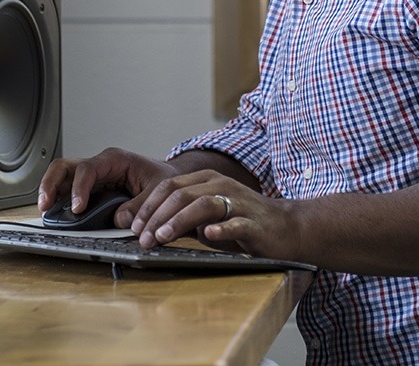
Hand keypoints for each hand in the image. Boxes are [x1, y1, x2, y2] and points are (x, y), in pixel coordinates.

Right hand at [37, 147, 178, 222]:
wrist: (168, 179)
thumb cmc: (162, 178)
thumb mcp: (158, 190)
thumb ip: (140, 205)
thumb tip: (119, 219)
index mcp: (114, 159)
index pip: (88, 169)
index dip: (79, 188)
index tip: (77, 208)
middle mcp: (99, 166)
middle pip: (65, 167)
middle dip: (51, 184)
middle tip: (45, 204)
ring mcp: (92, 177)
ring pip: (61, 177)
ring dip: (50, 192)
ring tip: (44, 212)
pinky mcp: (90, 190)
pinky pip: (68, 191)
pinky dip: (58, 202)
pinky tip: (54, 214)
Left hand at [130, 169, 303, 262]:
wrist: (285, 228)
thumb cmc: (242, 223)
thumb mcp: (207, 218)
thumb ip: (181, 219)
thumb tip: (147, 230)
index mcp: (206, 180)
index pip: (169, 187)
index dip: (148, 206)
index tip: (133, 227)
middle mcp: (220, 185)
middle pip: (181, 195)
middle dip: (157, 216)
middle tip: (142, 238)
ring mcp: (238, 202)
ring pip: (203, 204)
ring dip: (179, 221)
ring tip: (162, 237)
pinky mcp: (253, 222)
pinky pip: (235, 223)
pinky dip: (220, 229)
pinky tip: (208, 235)